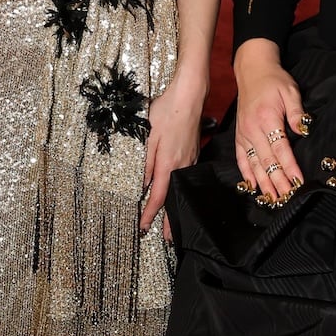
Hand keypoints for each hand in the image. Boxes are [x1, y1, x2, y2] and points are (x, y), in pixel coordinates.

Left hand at [142, 69, 204, 236]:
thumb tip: (141, 186)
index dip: (150, 215)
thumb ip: (145, 163)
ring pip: (181, 189)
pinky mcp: (193, 153)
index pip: (158, 197)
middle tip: (168, 239)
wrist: (189, 96)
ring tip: (173, 224)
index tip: (143, 227)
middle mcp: (182, 165)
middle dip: (171, 221)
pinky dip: (181, 192)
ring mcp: (190, 160)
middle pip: (174, 199)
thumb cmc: (166, 111)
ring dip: (176, 207)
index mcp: (169, 163)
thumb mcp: (147, 136)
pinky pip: (186, 178)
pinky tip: (178, 194)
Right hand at [231, 38, 307, 202]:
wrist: (252, 71)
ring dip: (263, 183)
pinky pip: (242, 158)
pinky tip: (252, 186)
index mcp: (267, 119)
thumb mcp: (290, 91)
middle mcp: (253, 130)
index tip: (298, 182)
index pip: (281, 149)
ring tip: (272, 199)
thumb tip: (302, 130)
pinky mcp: (240, 136)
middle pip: (267, 162)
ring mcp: (244, 134)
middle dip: (278, 182)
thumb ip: (296, 112)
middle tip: (286, 199)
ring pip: (254, 164)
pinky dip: (247, 173)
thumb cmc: (274, 81)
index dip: (290, 168)